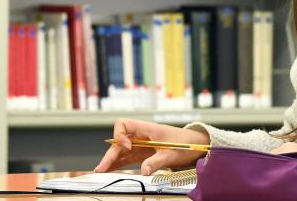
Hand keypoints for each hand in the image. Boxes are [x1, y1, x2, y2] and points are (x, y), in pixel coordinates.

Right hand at [94, 118, 209, 174]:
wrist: (195, 145)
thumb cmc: (185, 143)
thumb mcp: (172, 153)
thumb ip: (157, 161)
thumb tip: (143, 171)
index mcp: (147, 128)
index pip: (124, 124)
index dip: (120, 135)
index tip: (127, 147)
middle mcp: (141, 135)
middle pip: (119, 141)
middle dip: (110, 154)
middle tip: (101, 168)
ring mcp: (141, 145)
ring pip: (121, 151)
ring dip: (111, 160)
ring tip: (101, 171)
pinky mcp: (143, 153)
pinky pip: (128, 158)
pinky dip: (119, 164)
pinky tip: (111, 170)